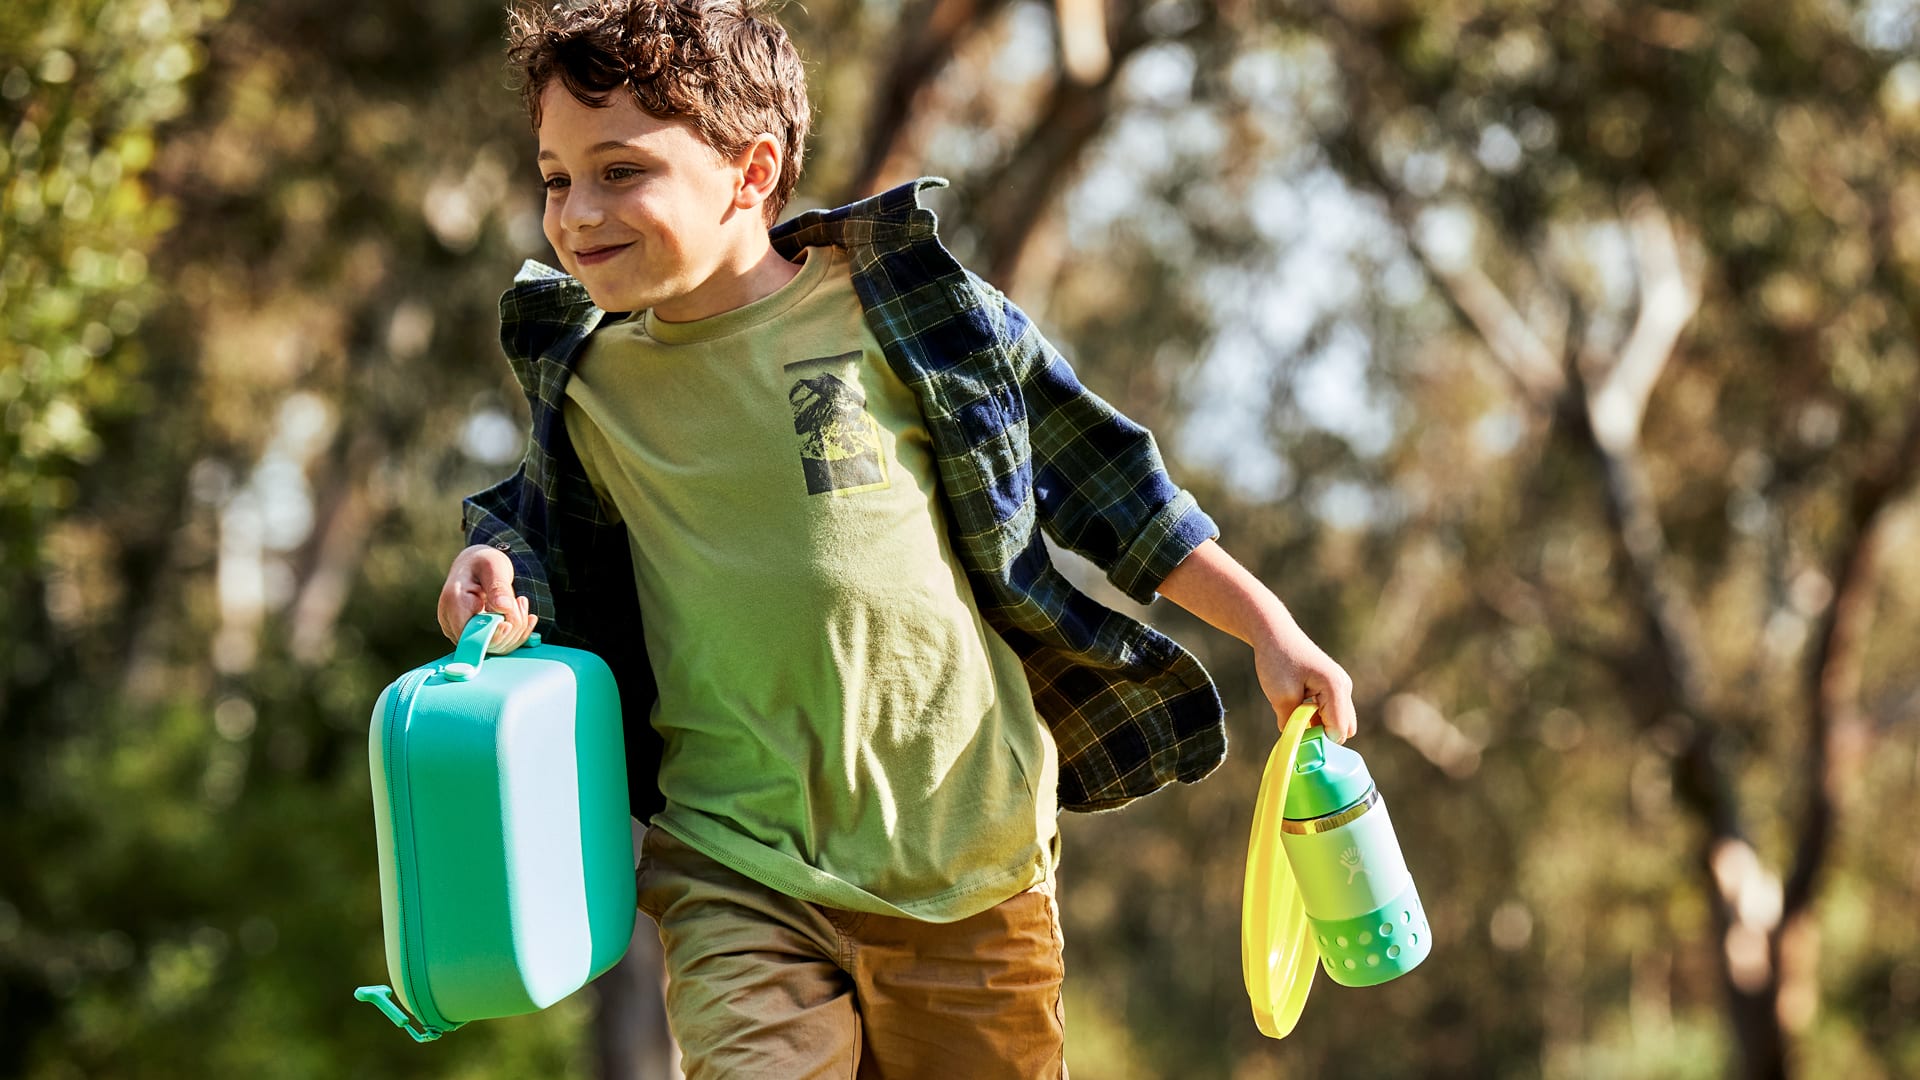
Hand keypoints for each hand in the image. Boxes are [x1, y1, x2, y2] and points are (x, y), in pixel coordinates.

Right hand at [438, 544, 537, 654]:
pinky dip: (515, 633)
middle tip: (520, 602)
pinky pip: (497, 644)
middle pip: (485, 643)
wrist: (474, 565)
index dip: (494, 635)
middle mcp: (452, 620)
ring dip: (516, 629)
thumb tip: (504, 607)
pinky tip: (525, 616)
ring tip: (520, 603)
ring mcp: (461, 630)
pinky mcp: (472, 635)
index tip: (510, 623)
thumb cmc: (483, 562)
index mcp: (454, 602)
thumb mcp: (493, 566)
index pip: (470, 635)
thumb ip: (498, 586)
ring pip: (494, 646)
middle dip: (511, 628)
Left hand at [1252, 616, 1355, 742]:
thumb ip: (1292, 724)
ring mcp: (1341, 686)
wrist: (1274, 633)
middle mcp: (1344, 687)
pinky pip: (1331, 711)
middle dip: (1323, 734)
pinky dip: (1317, 715)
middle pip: (1344, 729)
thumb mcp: (1281, 697)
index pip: (1338, 731)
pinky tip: (1298, 704)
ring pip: (1338, 720)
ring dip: (1318, 724)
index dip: (1319, 740)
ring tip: (1294, 711)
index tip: (1298, 737)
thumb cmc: (1278, 660)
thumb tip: (1297, 741)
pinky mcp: (1333, 686)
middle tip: (1297, 726)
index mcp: (1336, 688)